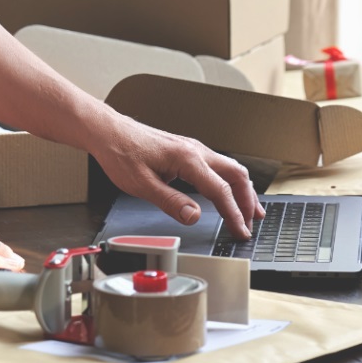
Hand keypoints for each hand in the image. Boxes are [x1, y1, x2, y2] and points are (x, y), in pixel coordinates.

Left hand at [93, 115, 263, 239]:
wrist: (109, 132)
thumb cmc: (121, 153)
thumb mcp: (141, 185)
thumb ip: (170, 202)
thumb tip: (194, 216)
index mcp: (187, 158)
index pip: (221, 191)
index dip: (234, 214)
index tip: (241, 231)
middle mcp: (195, 150)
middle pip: (236, 175)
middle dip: (248, 201)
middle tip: (253, 223)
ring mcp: (192, 148)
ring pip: (230, 168)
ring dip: (243, 190)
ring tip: (250, 210)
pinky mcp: (187, 150)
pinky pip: (218, 166)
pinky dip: (229, 182)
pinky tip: (228, 192)